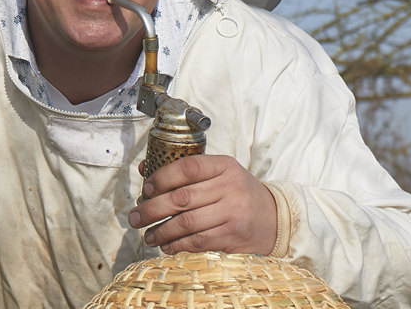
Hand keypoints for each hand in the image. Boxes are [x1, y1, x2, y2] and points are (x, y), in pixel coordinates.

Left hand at [128, 154, 276, 254]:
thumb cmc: (238, 193)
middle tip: (135, 217)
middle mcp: (230, 186)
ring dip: (161, 231)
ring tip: (148, 235)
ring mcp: (233, 211)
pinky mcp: (233, 235)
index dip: (162, 177)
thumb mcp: (219, 173)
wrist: (274, 218)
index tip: (146, 188)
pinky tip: (166, 245)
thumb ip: (185, 170)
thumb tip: (144, 169)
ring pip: (187, 222)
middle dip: (152, 209)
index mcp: (224, 165)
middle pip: (181, 197)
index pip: (188, 167)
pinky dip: (177, 244)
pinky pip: (198, 240)